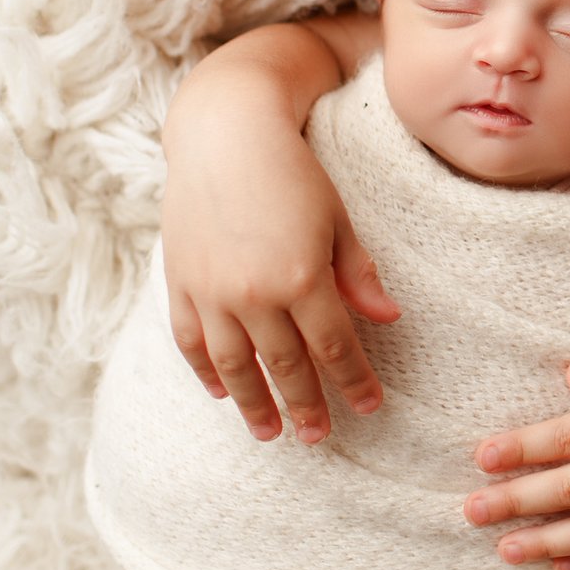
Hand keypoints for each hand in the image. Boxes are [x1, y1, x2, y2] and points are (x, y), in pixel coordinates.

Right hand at [159, 30, 397, 442]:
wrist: (225, 132)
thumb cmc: (292, 171)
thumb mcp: (337, 218)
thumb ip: (358, 272)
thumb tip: (389, 318)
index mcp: (301, 277)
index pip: (334, 348)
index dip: (353, 382)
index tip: (369, 407)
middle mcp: (254, 294)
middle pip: (285, 366)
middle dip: (306, 406)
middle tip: (319, 437)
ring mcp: (211, 291)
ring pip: (233, 366)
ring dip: (254, 404)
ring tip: (270, 432)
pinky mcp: (180, 282)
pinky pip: (191, 341)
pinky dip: (205, 372)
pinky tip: (222, 393)